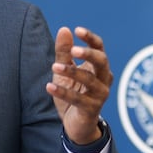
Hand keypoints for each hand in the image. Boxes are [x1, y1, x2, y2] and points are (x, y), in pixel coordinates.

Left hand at [47, 26, 111, 144]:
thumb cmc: (73, 92)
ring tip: (54, 67)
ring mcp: (100, 95)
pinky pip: (78, 99)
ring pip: (89, 80)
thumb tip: (64, 29)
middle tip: (74, 50)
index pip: (99, 48)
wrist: (76, 123)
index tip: (77, 30)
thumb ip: (64, 52)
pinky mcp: (92, 109)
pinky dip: (63, 92)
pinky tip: (49, 86)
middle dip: (89, 54)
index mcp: (99, 67)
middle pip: (102, 61)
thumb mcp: (65, 70)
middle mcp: (104, 79)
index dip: (90, 38)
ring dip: (72, 72)